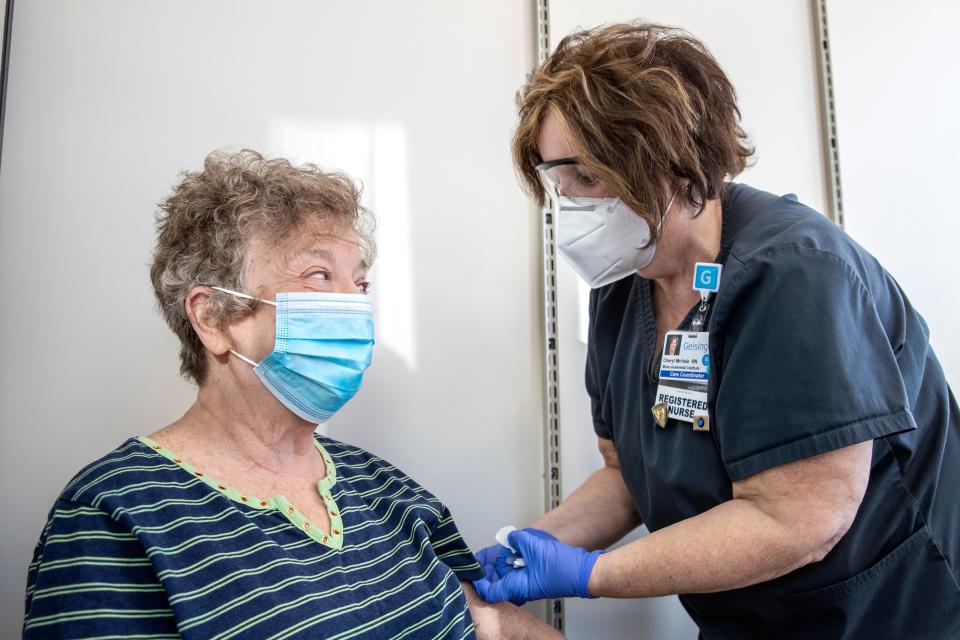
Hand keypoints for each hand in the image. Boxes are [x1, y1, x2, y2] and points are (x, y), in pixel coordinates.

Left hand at [473, 528, 602, 604]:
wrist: (584, 571)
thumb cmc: (563, 568)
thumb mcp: (534, 547)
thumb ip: (517, 540)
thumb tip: (510, 538)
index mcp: (517, 586)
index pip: (489, 590)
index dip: (478, 580)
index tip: (472, 568)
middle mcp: (522, 587)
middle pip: (497, 579)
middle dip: (489, 566)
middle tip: (483, 553)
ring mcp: (529, 582)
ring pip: (508, 571)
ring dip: (504, 559)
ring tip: (503, 545)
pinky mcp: (536, 575)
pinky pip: (520, 567)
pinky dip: (516, 557)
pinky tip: (519, 546)